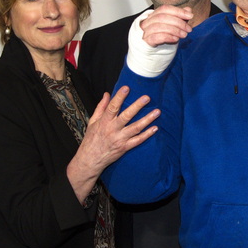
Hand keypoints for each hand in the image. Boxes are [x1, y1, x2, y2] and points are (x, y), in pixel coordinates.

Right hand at [67, 86, 159, 200]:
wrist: (90, 159)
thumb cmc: (91, 139)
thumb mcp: (93, 121)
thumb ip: (101, 107)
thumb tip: (107, 94)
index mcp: (104, 122)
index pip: (112, 107)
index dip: (119, 97)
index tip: (126, 88)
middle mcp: (112, 130)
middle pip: (126, 116)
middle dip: (137, 106)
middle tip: (147, 98)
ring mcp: (120, 139)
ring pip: (135, 128)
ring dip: (147, 119)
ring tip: (157, 112)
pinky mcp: (125, 147)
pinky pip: (138, 140)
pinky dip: (147, 135)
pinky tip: (155, 128)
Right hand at [140, 5, 193, 46]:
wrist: (153, 54)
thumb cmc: (163, 38)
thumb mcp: (173, 27)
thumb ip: (180, 18)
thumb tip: (188, 10)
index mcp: (154, 15)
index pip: (165, 9)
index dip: (178, 11)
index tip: (190, 16)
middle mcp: (148, 22)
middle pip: (162, 17)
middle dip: (178, 22)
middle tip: (188, 29)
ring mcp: (145, 31)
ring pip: (158, 26)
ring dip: (174, 30)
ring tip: (184, 35)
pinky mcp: (146, 41)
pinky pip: (155, 37)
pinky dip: (167, 37)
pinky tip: (176, 39)